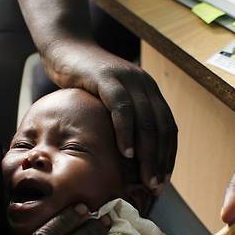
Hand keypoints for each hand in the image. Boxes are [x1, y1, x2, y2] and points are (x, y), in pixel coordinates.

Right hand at [42, 39, 176, 192]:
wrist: (65, 47)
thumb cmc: (84, 81)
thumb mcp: (109, 102)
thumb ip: (122, 121)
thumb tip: (126, 159)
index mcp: (149, 92)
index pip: (168, 128)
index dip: (168, 155)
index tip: (164, 180)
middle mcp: (144, 85)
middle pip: (161, 128)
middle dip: (161, 160)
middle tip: (157, 186)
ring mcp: (127, 80)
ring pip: (146, 121)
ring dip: (148, 153)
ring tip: (146, 177)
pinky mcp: (107, 78)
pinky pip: (122, 108)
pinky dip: (126, 132)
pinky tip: (125, 152)